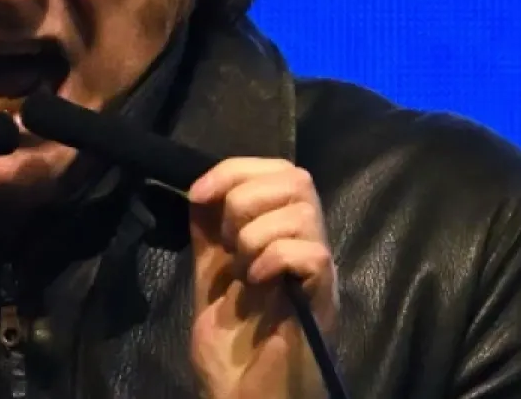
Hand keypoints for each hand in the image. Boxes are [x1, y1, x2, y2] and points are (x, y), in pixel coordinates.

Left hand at [186, 158, 337, 398]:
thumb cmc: (232, 351)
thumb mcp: (211, 278)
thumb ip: (209, 235)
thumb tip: (200, 188)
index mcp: (280, 237)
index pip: (279, 170)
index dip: (236, 169)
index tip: (198, 193)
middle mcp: (306, 247)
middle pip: (297, 178)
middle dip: (246, 196)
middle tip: (227, 240)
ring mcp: (318, 274)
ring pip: (304, 211)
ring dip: (255, 233)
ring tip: (243, 270)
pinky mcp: (322, 302)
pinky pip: (313, 254)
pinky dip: (275, 256)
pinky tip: (257, 280)